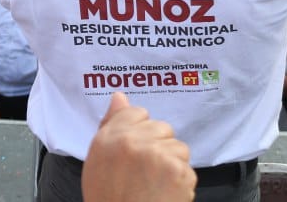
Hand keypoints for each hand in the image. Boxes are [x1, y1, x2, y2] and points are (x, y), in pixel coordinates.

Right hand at [81, 93, 195, 201]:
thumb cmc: (108, 197)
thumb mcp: (99, 159)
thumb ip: (111, 124)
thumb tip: (120, 96)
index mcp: (111, 136)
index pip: (138, 113)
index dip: (139, 134)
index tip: (134, 155)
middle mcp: (134, 141)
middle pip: (162, 128)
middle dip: (158, 148)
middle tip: (144, 174)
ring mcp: (158, 155)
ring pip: (178, 147)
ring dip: (172, 165)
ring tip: (154, 186)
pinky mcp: (178, 172)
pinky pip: (187, 168)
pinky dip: (180, 183)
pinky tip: (164, 195)